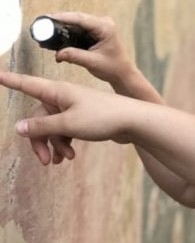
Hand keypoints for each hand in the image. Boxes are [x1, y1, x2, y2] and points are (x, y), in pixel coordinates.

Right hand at [0, 71, 130, 164]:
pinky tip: (70, 156)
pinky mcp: (86, 118)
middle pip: (40, 117)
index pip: (28, 85)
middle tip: (45, 161)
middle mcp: (65, 97)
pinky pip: (67, 130)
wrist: (135, 122)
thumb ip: (42, 127)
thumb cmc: (103, 118)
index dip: (12, 81)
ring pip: (54, 127)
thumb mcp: (68, 124)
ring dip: (55, 144)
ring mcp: (76, 108)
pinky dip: (66, 142)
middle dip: (40, 139)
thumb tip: (19, 128)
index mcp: (58, 92)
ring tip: (63, 160)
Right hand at [49, 11, 162, 102]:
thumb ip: (74, 56)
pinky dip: (69, 33)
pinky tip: (57, 38)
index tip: (47, 18)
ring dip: (63, 28)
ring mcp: (100, 27)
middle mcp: (103, 23)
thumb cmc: (113, 68)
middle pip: (76, 19)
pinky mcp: (96, 32)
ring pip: (76, 24)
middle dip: (59, 22)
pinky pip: (79, 29)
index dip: (62, 17)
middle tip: (43, 25)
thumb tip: (57, 54)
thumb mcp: (92, 62)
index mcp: (105, 27)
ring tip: (47, 32)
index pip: (80, 19)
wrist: (123, 74)